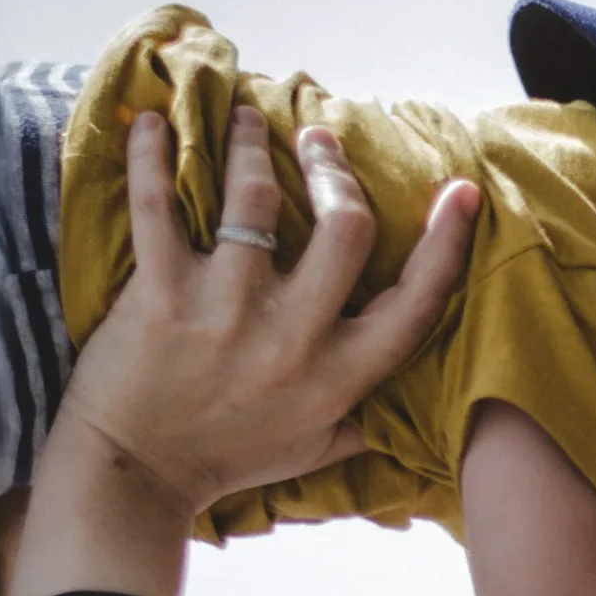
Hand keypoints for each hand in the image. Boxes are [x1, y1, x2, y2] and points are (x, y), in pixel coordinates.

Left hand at [9, 108, 477, 595]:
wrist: (136, 477)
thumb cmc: (227, 459)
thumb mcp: (316, 448)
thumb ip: (365, 417)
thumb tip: (410, 400)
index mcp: (340, 376)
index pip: (415, 302)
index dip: (445, 242)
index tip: (458, 192)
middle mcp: (293, 339)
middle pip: (345, 227)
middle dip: (335, 169)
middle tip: (318, 140)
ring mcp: (227, 311)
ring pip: (255, 195)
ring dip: (250, 142)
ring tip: (246, 118)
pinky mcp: (162, 294)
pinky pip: (158, 204)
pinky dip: (150, 154)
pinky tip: (152, 122)